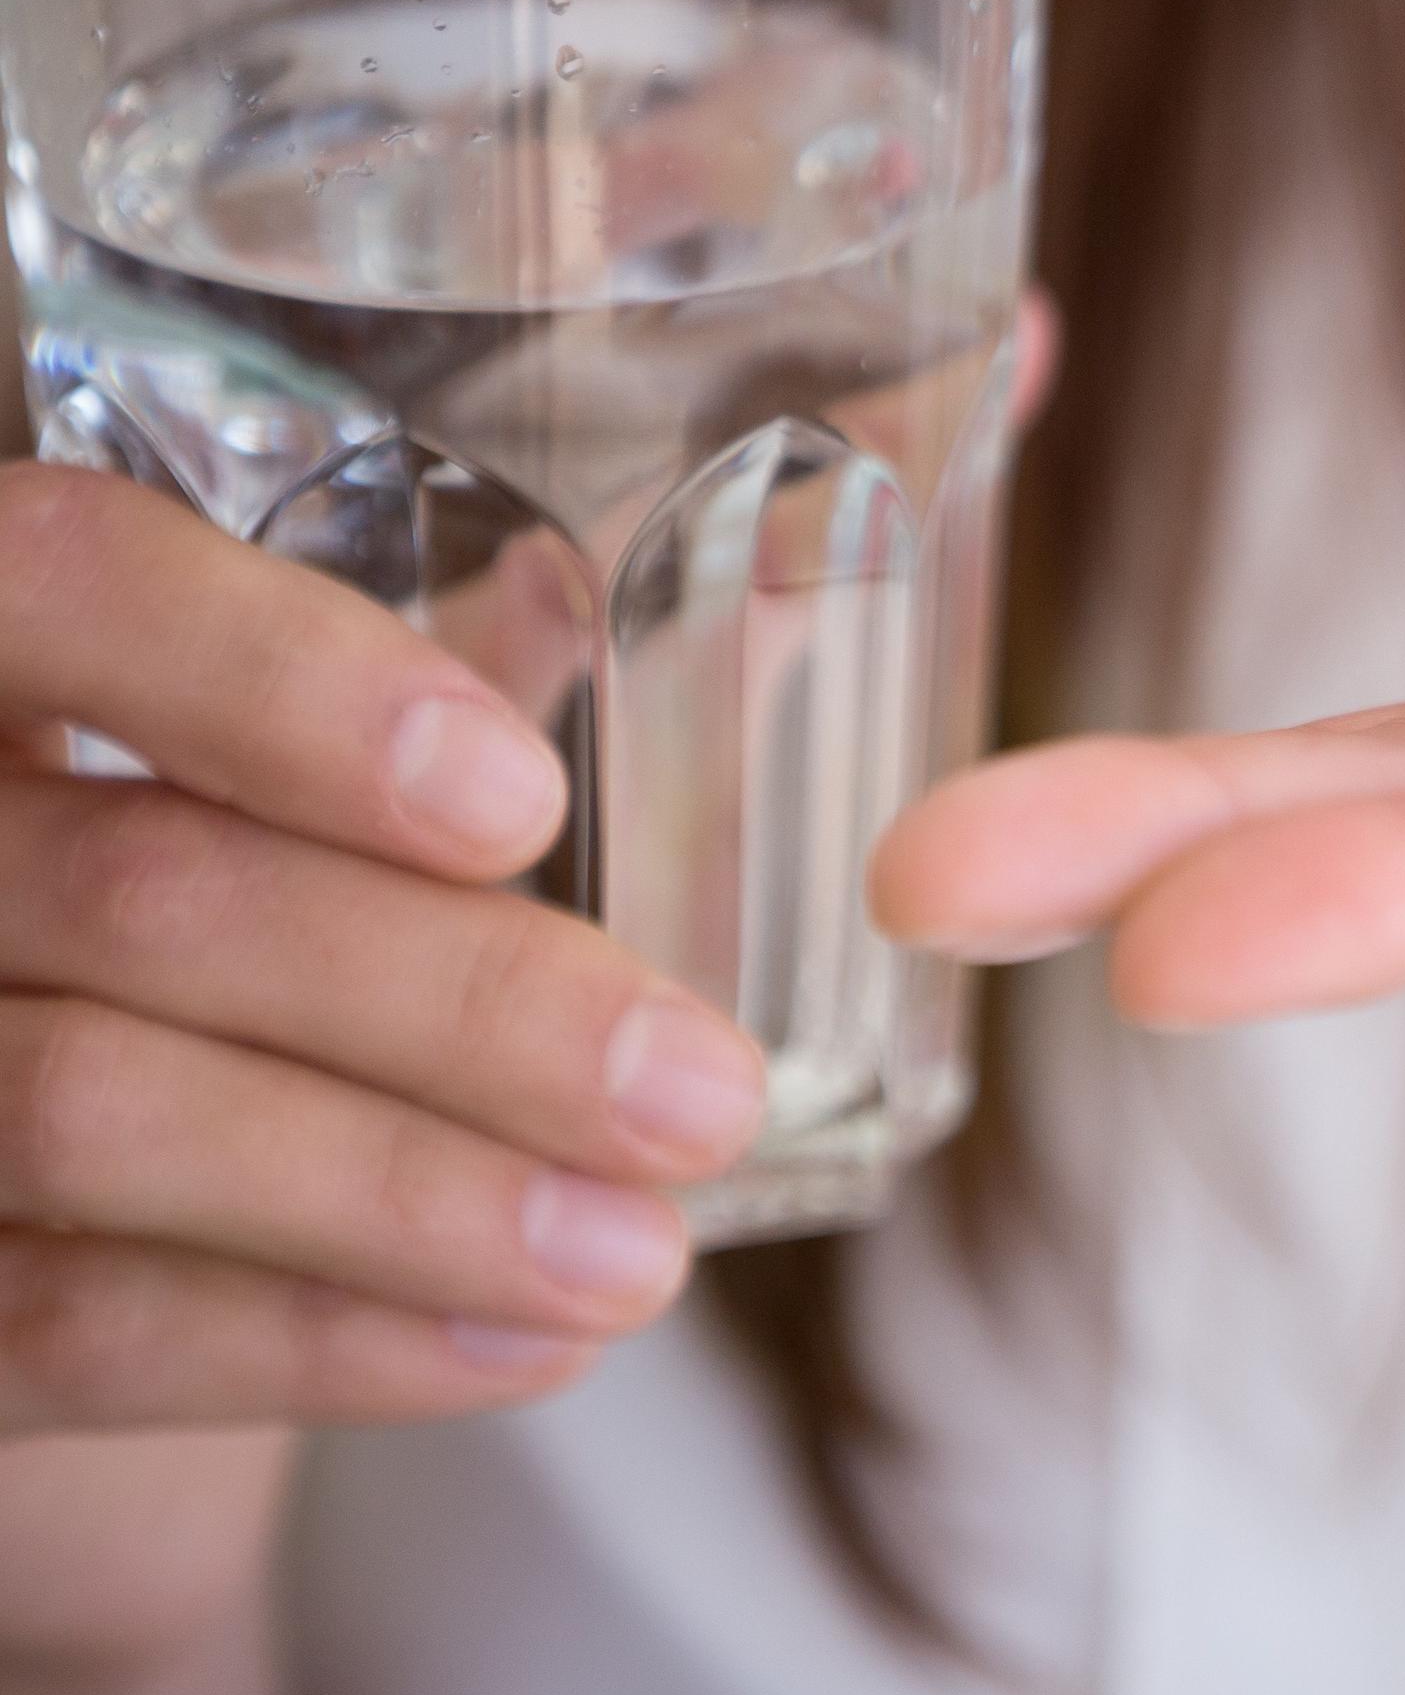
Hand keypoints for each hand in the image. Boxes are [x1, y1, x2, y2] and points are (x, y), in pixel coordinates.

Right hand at [0, 464, 768, 1685]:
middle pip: (135, 893)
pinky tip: (527, 1343)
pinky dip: (318, 1339)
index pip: (58, 580)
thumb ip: (578, 547)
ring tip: (649, 1254)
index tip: (514, 799)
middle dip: (452, 1009)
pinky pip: (68, 1324)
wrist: (23, 1111)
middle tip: (705, 1093)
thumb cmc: (243, 818)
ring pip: (94, 1117)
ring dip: (407, 1200)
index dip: (273, 683)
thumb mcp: (349, 669)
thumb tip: (1014, 351)